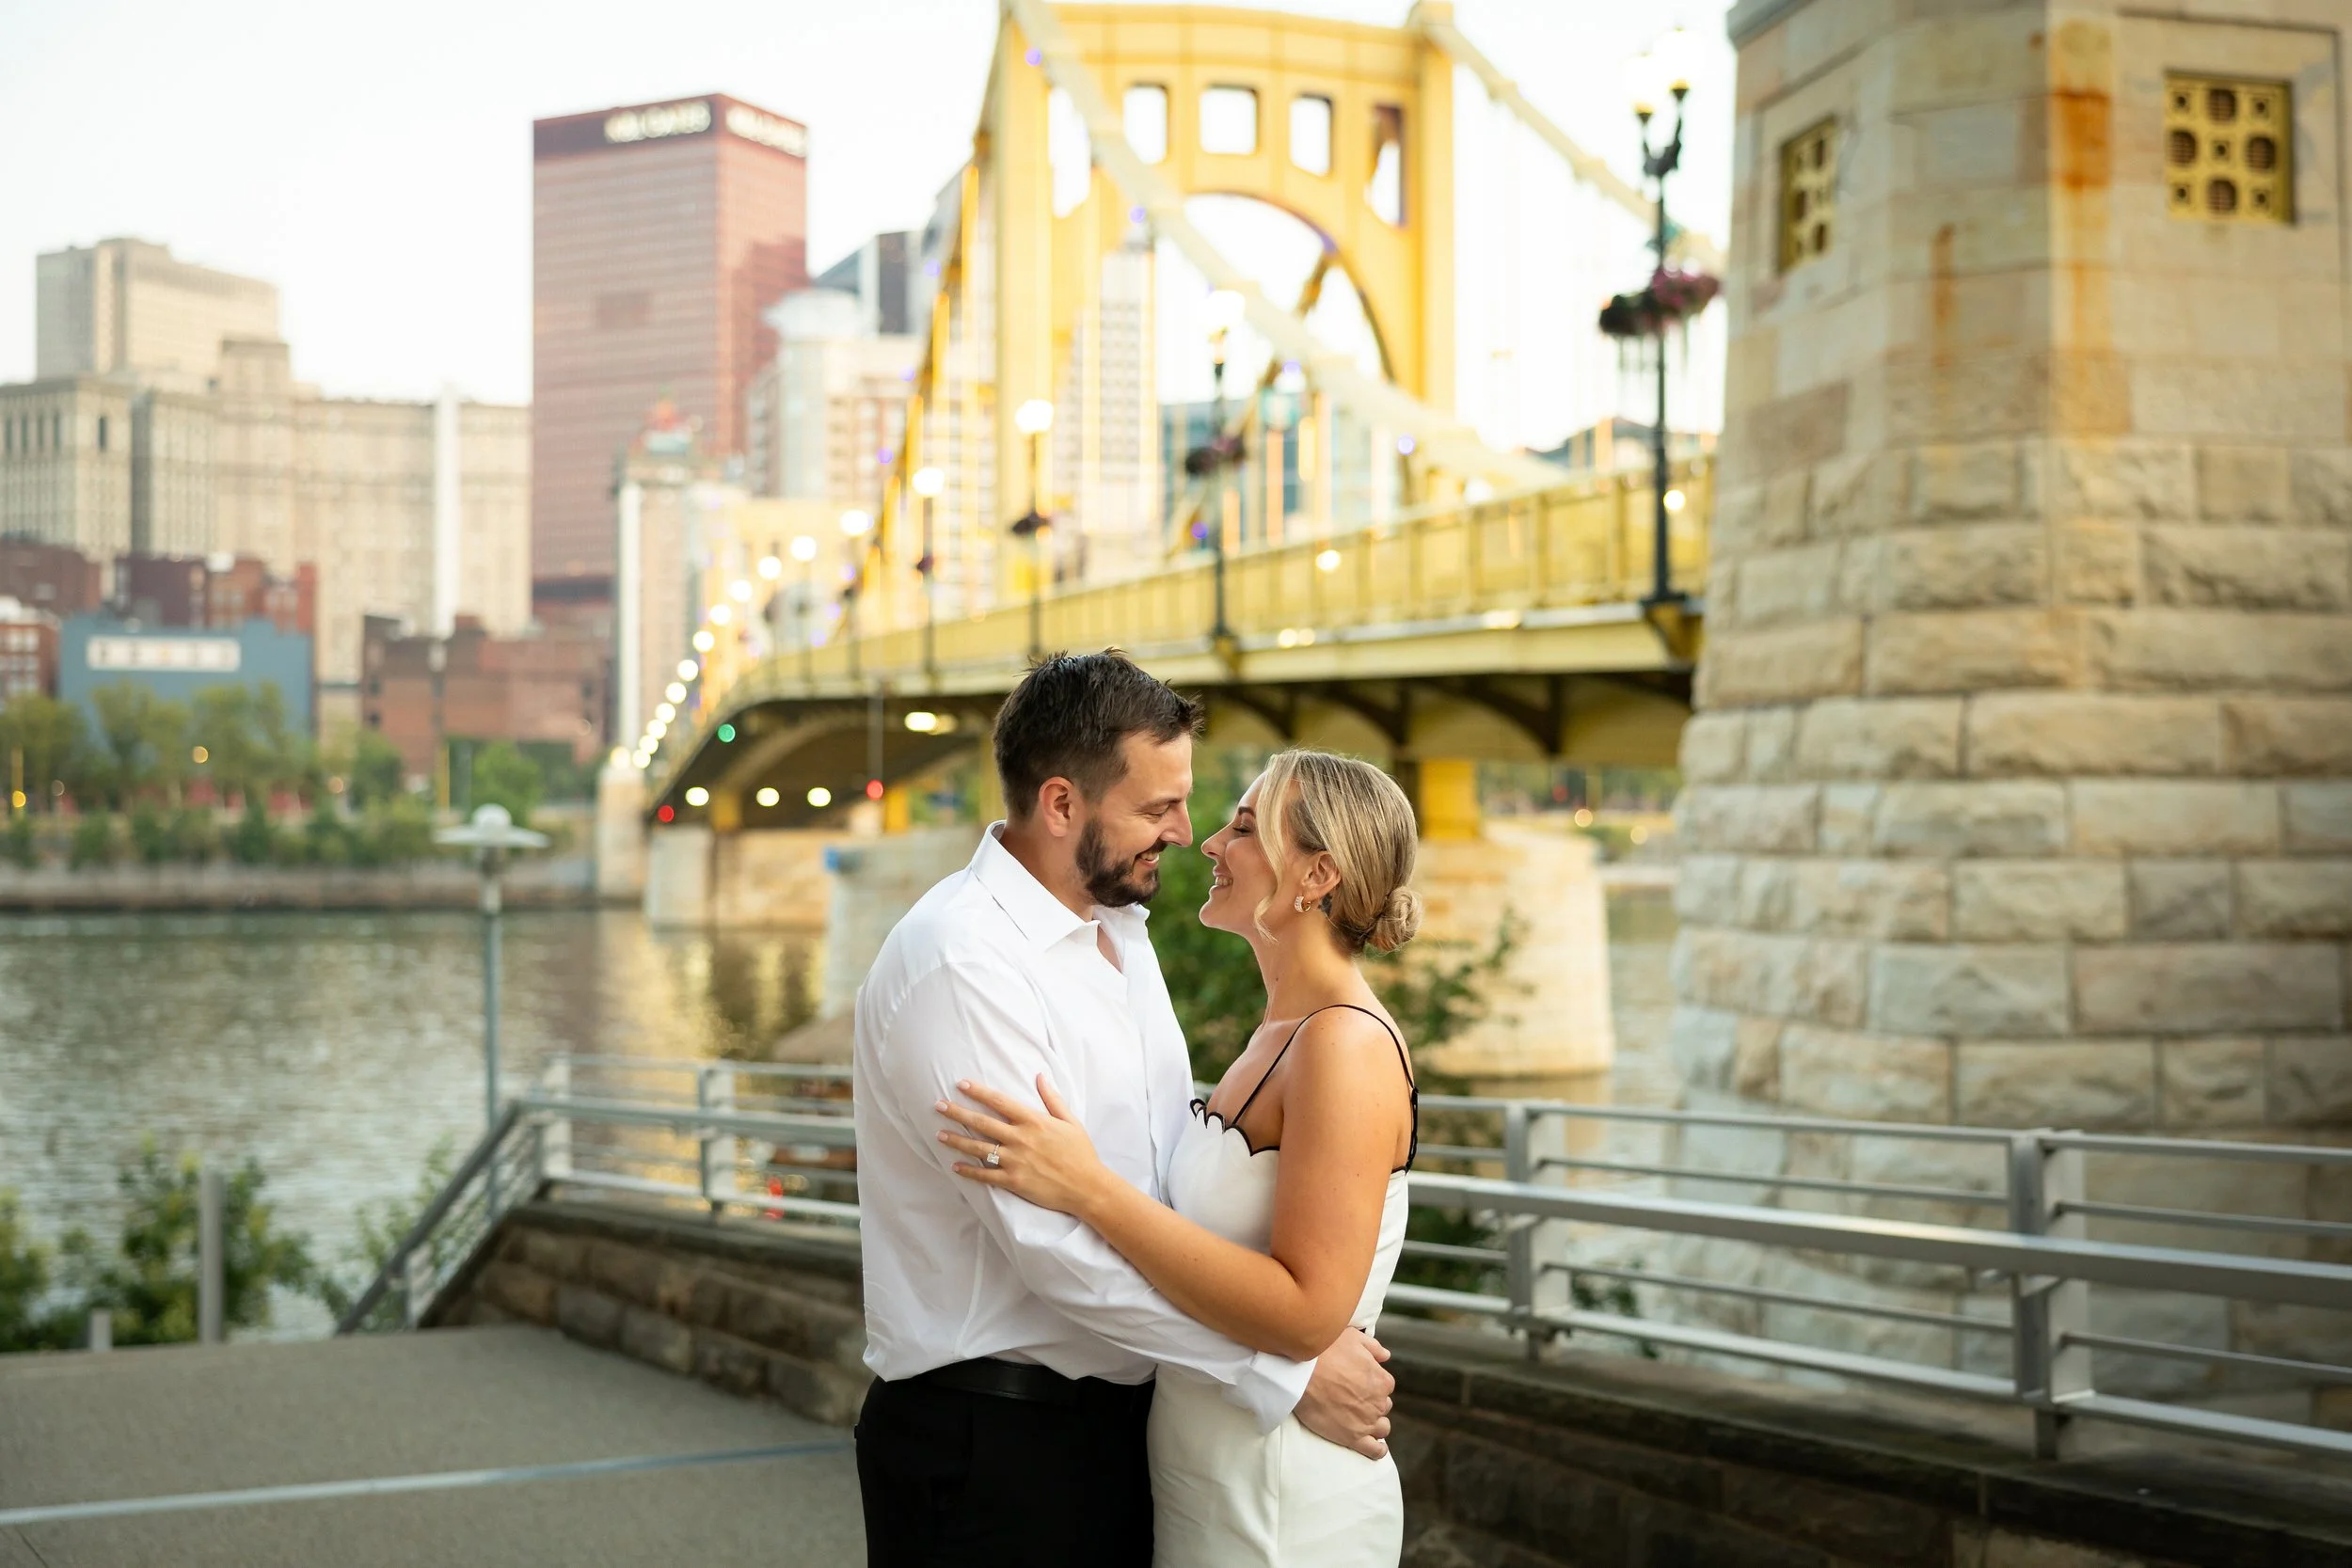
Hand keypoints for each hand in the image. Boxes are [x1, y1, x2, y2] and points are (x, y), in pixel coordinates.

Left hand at [937, 1075, 1114, 1219]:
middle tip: (938, 1106)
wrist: (1087, 1187)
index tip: (960, 1084)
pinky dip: (969, 1171)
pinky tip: (955, 1166)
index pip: (999, 1101)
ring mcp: (1015, 1161)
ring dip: (957, 1140)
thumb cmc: (1081, 1153)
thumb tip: (1040, 1075)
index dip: (978, 1092)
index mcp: (1033, 1121)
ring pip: (978, 1148)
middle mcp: (1020, 1138)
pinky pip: (985, 1175)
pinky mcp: (1013, 1181)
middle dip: (957, 1113)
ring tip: (939, 1135)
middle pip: (982, 1122)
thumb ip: (1052, 1098)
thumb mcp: (1070, 1121)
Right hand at [1294, 1328, 1394, 1459]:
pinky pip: (1374, 1450)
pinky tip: (1374, 1447)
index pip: (1385, 1386)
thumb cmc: (1325, 1352)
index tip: (1358, 1383)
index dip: (1372, 1385)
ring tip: (1360, 1421)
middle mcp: (1379, 1403)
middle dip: (1371, 1404)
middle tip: (1353, 1400)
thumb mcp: (1353, 1338)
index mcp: (1381, 1380)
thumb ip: (1374, 1347)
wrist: (1301, 1374)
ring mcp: (1367, 1422)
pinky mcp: (1353, 1438)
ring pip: (1381, 1428)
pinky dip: (1377, 1450)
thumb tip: (1385, 1356)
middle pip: (1382, 1407)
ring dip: (1375, 1424)